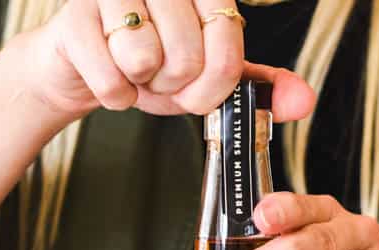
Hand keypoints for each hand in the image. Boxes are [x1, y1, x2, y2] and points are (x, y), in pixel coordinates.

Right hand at [7, 0, 314, 120]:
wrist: (84, 66)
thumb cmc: (152, 65)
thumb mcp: (209, 76)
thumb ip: (258, 87)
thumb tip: (304, 102)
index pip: (227, 46)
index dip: (212, 86)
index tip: (197, 88)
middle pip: (185, 58)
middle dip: (172, 87)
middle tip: (159, 77)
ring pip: (144, 61)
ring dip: (140, 88)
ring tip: (134, 72)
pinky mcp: (74, 18)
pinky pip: (109, 80)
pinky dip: (114, 96)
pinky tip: (110, 77)